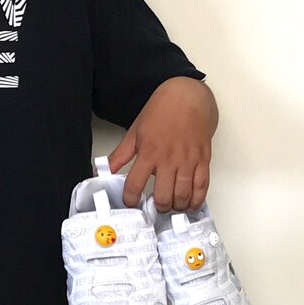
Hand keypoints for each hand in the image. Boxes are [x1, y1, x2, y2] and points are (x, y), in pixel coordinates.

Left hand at [109, 77, 216, 210]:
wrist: (188, 97)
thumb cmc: (161, 112)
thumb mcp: (134, 132)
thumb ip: (119, 156)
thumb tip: (100, 170)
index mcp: (148, 152)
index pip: (134, 185)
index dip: (131, 199)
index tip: (131, 202)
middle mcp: (168, 159)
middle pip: (163, 196)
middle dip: (158, 207)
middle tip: (156, 206)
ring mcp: (187, 161)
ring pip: (182, 195)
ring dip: (176, 206)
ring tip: (171, 205)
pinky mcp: (203, 160)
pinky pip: (202, 187)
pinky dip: (196, 200)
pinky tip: (190, 204)